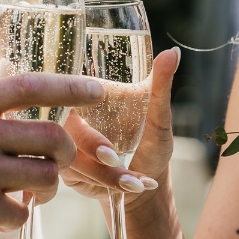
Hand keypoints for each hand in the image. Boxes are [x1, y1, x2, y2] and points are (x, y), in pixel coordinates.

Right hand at [0, 72, 103, 238]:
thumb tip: (16, 81)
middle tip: (57, 160)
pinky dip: (15, 216)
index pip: (28, 86)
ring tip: (26, 191)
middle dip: (64, 152)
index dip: (69, 87)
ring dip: (45, 188)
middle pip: (50, 137)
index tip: (97, 90)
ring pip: (45, 177)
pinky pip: (22, 213)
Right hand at [62, 47, 179, 210]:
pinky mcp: (66, 172)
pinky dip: (107, 185)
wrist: (145, 182)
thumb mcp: (158, 116)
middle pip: (65, 126)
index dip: (77, 96)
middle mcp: (71, 119)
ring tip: (137, 182)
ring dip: (106, 173)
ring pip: (72, 157)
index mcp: (88, 98)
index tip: (99, 103)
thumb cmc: (149, 142)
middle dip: (91, 143)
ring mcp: (64, 145)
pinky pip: (75, 177)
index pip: (68, 89)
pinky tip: (135, 186)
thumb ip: (160, 87)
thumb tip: (173, 52)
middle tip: (116, 158)